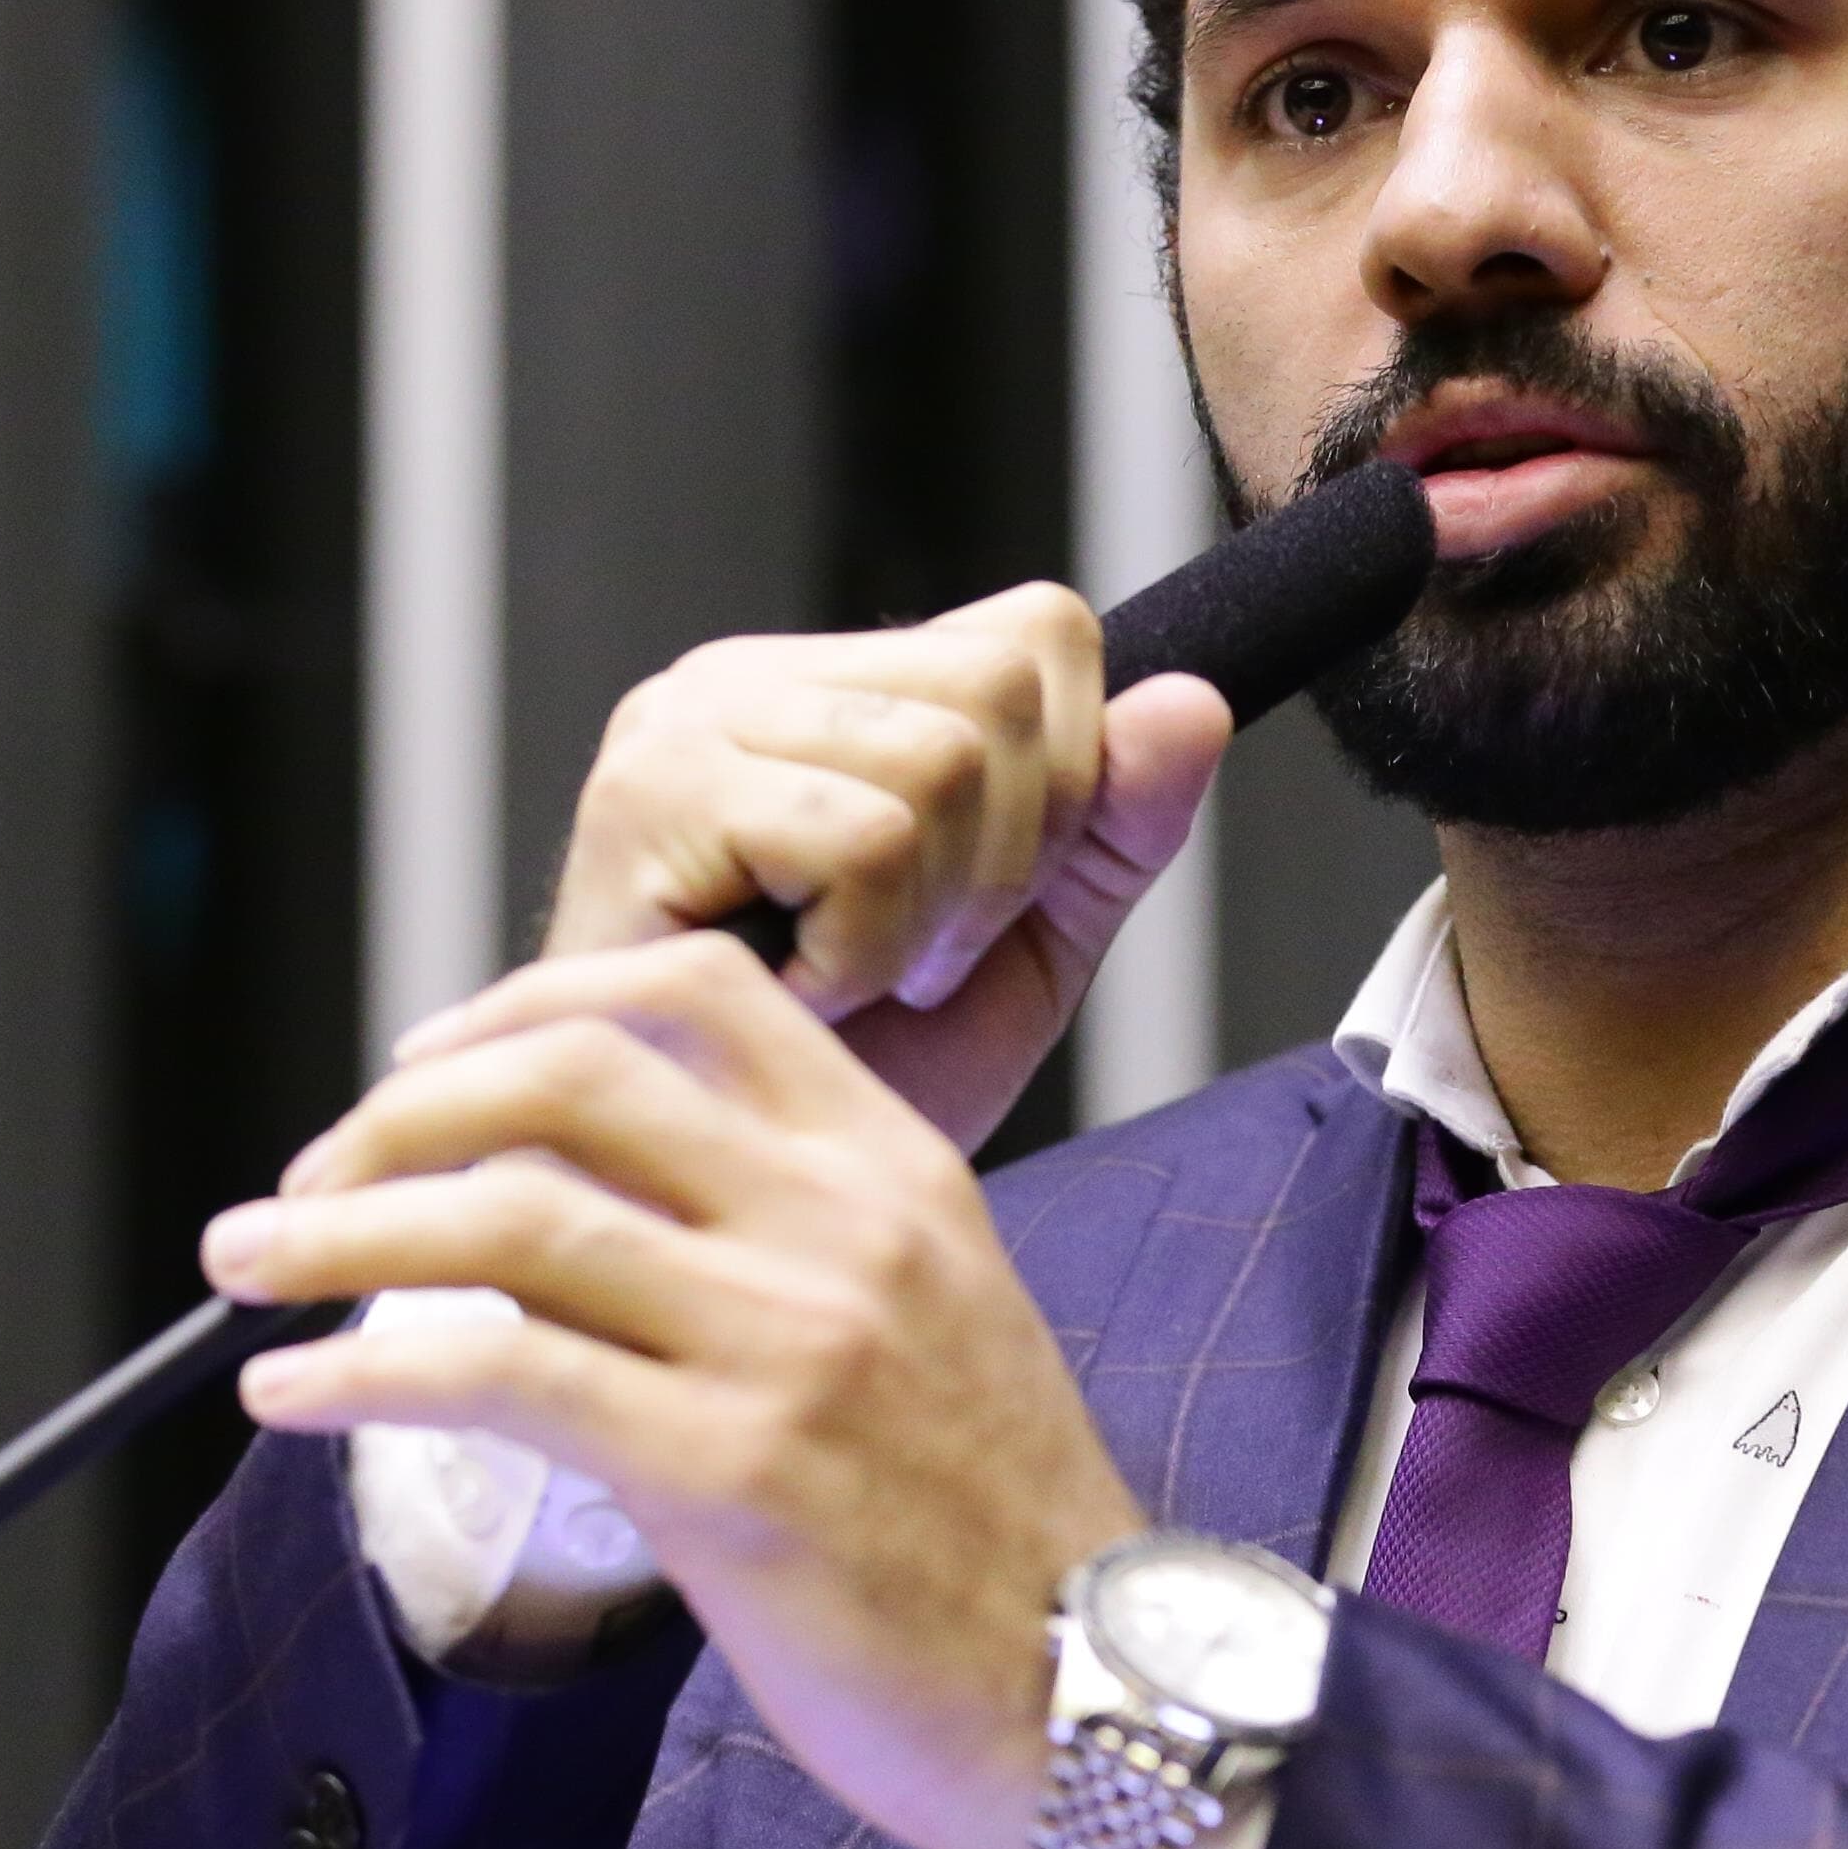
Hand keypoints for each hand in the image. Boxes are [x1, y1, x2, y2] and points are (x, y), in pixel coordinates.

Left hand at [203, 932, 1144, 1848]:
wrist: (1099, 1692)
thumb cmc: (996, 1534)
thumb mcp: (932, 1322)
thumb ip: (786, 1242)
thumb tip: (577, 1206)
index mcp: (896, 1171)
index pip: (691, 994)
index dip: (519, 1005)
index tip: (420, 1071)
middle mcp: (842, 1229)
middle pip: (568, 1075)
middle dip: (394, 1114)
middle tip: (304, 1183)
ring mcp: (787, 1346)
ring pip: (509, 1219)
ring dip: (336, 1231)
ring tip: (247, 1268)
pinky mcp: (731, 1476)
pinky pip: (498, 1380)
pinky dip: (361, 1373)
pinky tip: (290, 1398)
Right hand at [537, 583, 1233, 1150]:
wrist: (710, 1217)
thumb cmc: (840, 1089)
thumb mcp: (1024, 948)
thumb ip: (1115, 827)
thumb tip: (1197, 700)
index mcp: (833, 688)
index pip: (1038, 631)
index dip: (1068, 784)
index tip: (982, 906)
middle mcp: (747, 679)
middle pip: (1005, 687)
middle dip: (1002, 863)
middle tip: (913, 960)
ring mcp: (688, 725)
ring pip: (944, 759)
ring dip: (927, 919)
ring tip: (851, 982)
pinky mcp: (650, 796)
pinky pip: (864, 837)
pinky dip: (864, 950)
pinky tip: (798, 997)